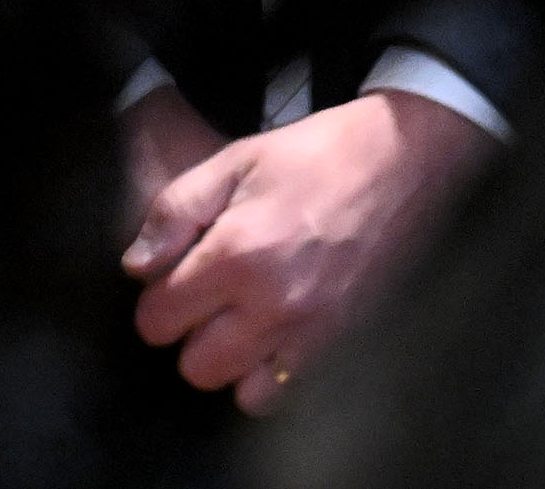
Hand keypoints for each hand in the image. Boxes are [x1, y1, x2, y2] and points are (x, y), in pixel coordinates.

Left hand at [124, 89, 494, 411]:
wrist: (407, 156)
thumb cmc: (320, 153)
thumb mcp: (237, 159)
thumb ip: (174, 210)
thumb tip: (137, 265)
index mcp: (238, 251)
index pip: (156, 318)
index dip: (159, 293)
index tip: (183, 270)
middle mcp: (272, 300)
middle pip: (191, 363)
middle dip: (191, 330)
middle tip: (212, 292)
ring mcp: (310, 327)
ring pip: (234, 384)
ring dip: (228, 355)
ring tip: (243, 315)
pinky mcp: (339, 338)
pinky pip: (282, 391)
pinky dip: (268, 373)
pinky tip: (273, 334)